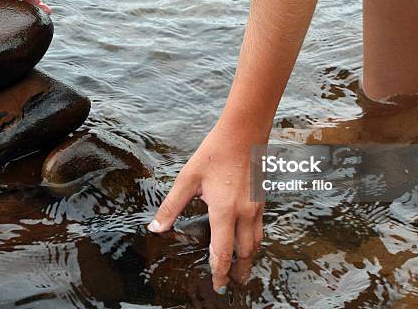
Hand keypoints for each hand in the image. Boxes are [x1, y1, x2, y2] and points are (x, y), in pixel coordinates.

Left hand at [148, 122, 264, 293]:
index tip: (217, 285)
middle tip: (232, 284)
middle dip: (238, 272)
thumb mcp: (187, 179)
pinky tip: (248, 241)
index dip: (219, 272)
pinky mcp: (261, 199)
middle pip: (244, 253)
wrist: (243, 133)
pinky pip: (260, 228)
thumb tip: (156, 228)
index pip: (223, 253)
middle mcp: (244, 214)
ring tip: (243, 269)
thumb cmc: (214, 153)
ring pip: (256, 243)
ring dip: (249, 259)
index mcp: (224, 211)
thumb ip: (171, 207)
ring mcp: (256, 207)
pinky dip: (254, 242)